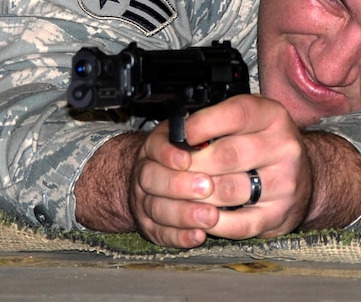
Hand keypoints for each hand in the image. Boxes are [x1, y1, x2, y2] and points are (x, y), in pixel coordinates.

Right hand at [128, 121, 221, 247]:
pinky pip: (161, 234)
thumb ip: (201, 129)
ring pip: (157, 209)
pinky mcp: (151, 226)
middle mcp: (145, 172)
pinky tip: (198, 236)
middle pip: (151, 179)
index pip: (155, 147)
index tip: (186, 159)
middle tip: (207, 187)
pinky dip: (180, 237)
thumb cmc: (187, 151)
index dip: (168, 153)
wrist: (158, 174)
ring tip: (210, 216)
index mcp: (156, 146)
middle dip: (180, 185)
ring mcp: (145, 201)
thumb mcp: (191, 132)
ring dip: (184, 214)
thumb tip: (215, 124)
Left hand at [183, 94, 312, 239]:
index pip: (235, 115)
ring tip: (183, 192)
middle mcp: (284, 147)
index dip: (201, 125)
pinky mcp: (278, 215)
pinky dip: (211, 222)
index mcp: (273, 117)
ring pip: (226, 191)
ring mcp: (284, 183)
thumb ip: (217, 119)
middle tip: (174, 169)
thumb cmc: (263, 145)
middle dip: (191, 164)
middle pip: (226, 156)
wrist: (303, 177)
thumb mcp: (248, 120)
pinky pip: (236, 224)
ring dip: (195, 195)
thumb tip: (176, 135)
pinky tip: (201, 213)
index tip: (180, 135)